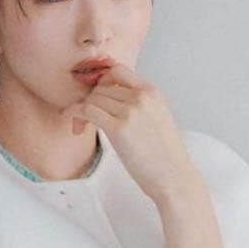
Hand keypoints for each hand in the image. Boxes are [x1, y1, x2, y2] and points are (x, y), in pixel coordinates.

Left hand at [60, 63, 199, 203]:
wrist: (173, 177)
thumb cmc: (165, 156)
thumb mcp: (158, 118)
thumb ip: (140, 104)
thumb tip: (113, 100)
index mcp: (152, 92)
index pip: (118, 71)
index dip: (102, 82)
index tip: (96, 97)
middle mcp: (141, 96)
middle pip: (102, 87)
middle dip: (90, 101)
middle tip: (86, 119)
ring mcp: (130, 110)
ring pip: (92, 98)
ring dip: (82, 111)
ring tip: (82, 127)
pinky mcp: (118, 128)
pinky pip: (86, 110)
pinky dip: (75, 114)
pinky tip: (75, 126)